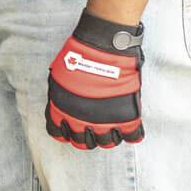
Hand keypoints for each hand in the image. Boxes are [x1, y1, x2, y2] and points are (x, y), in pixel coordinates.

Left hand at [46, 10, 144, 149]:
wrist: (102, 47)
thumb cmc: (78, 55)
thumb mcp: (58, 77)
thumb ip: (60, 96)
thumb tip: (61, 108)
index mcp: (61, 110)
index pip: (58, 132)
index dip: (64, 131)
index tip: (69, 128)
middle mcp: (81, 120)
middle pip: (83, 142)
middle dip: (86, 136)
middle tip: (91, 128)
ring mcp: (105, 120)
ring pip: (107, 142)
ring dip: (107, 136)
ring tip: (110, 126)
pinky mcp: (127, 116)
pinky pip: (132, 136)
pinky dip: (131, 134)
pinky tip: (128, 126)